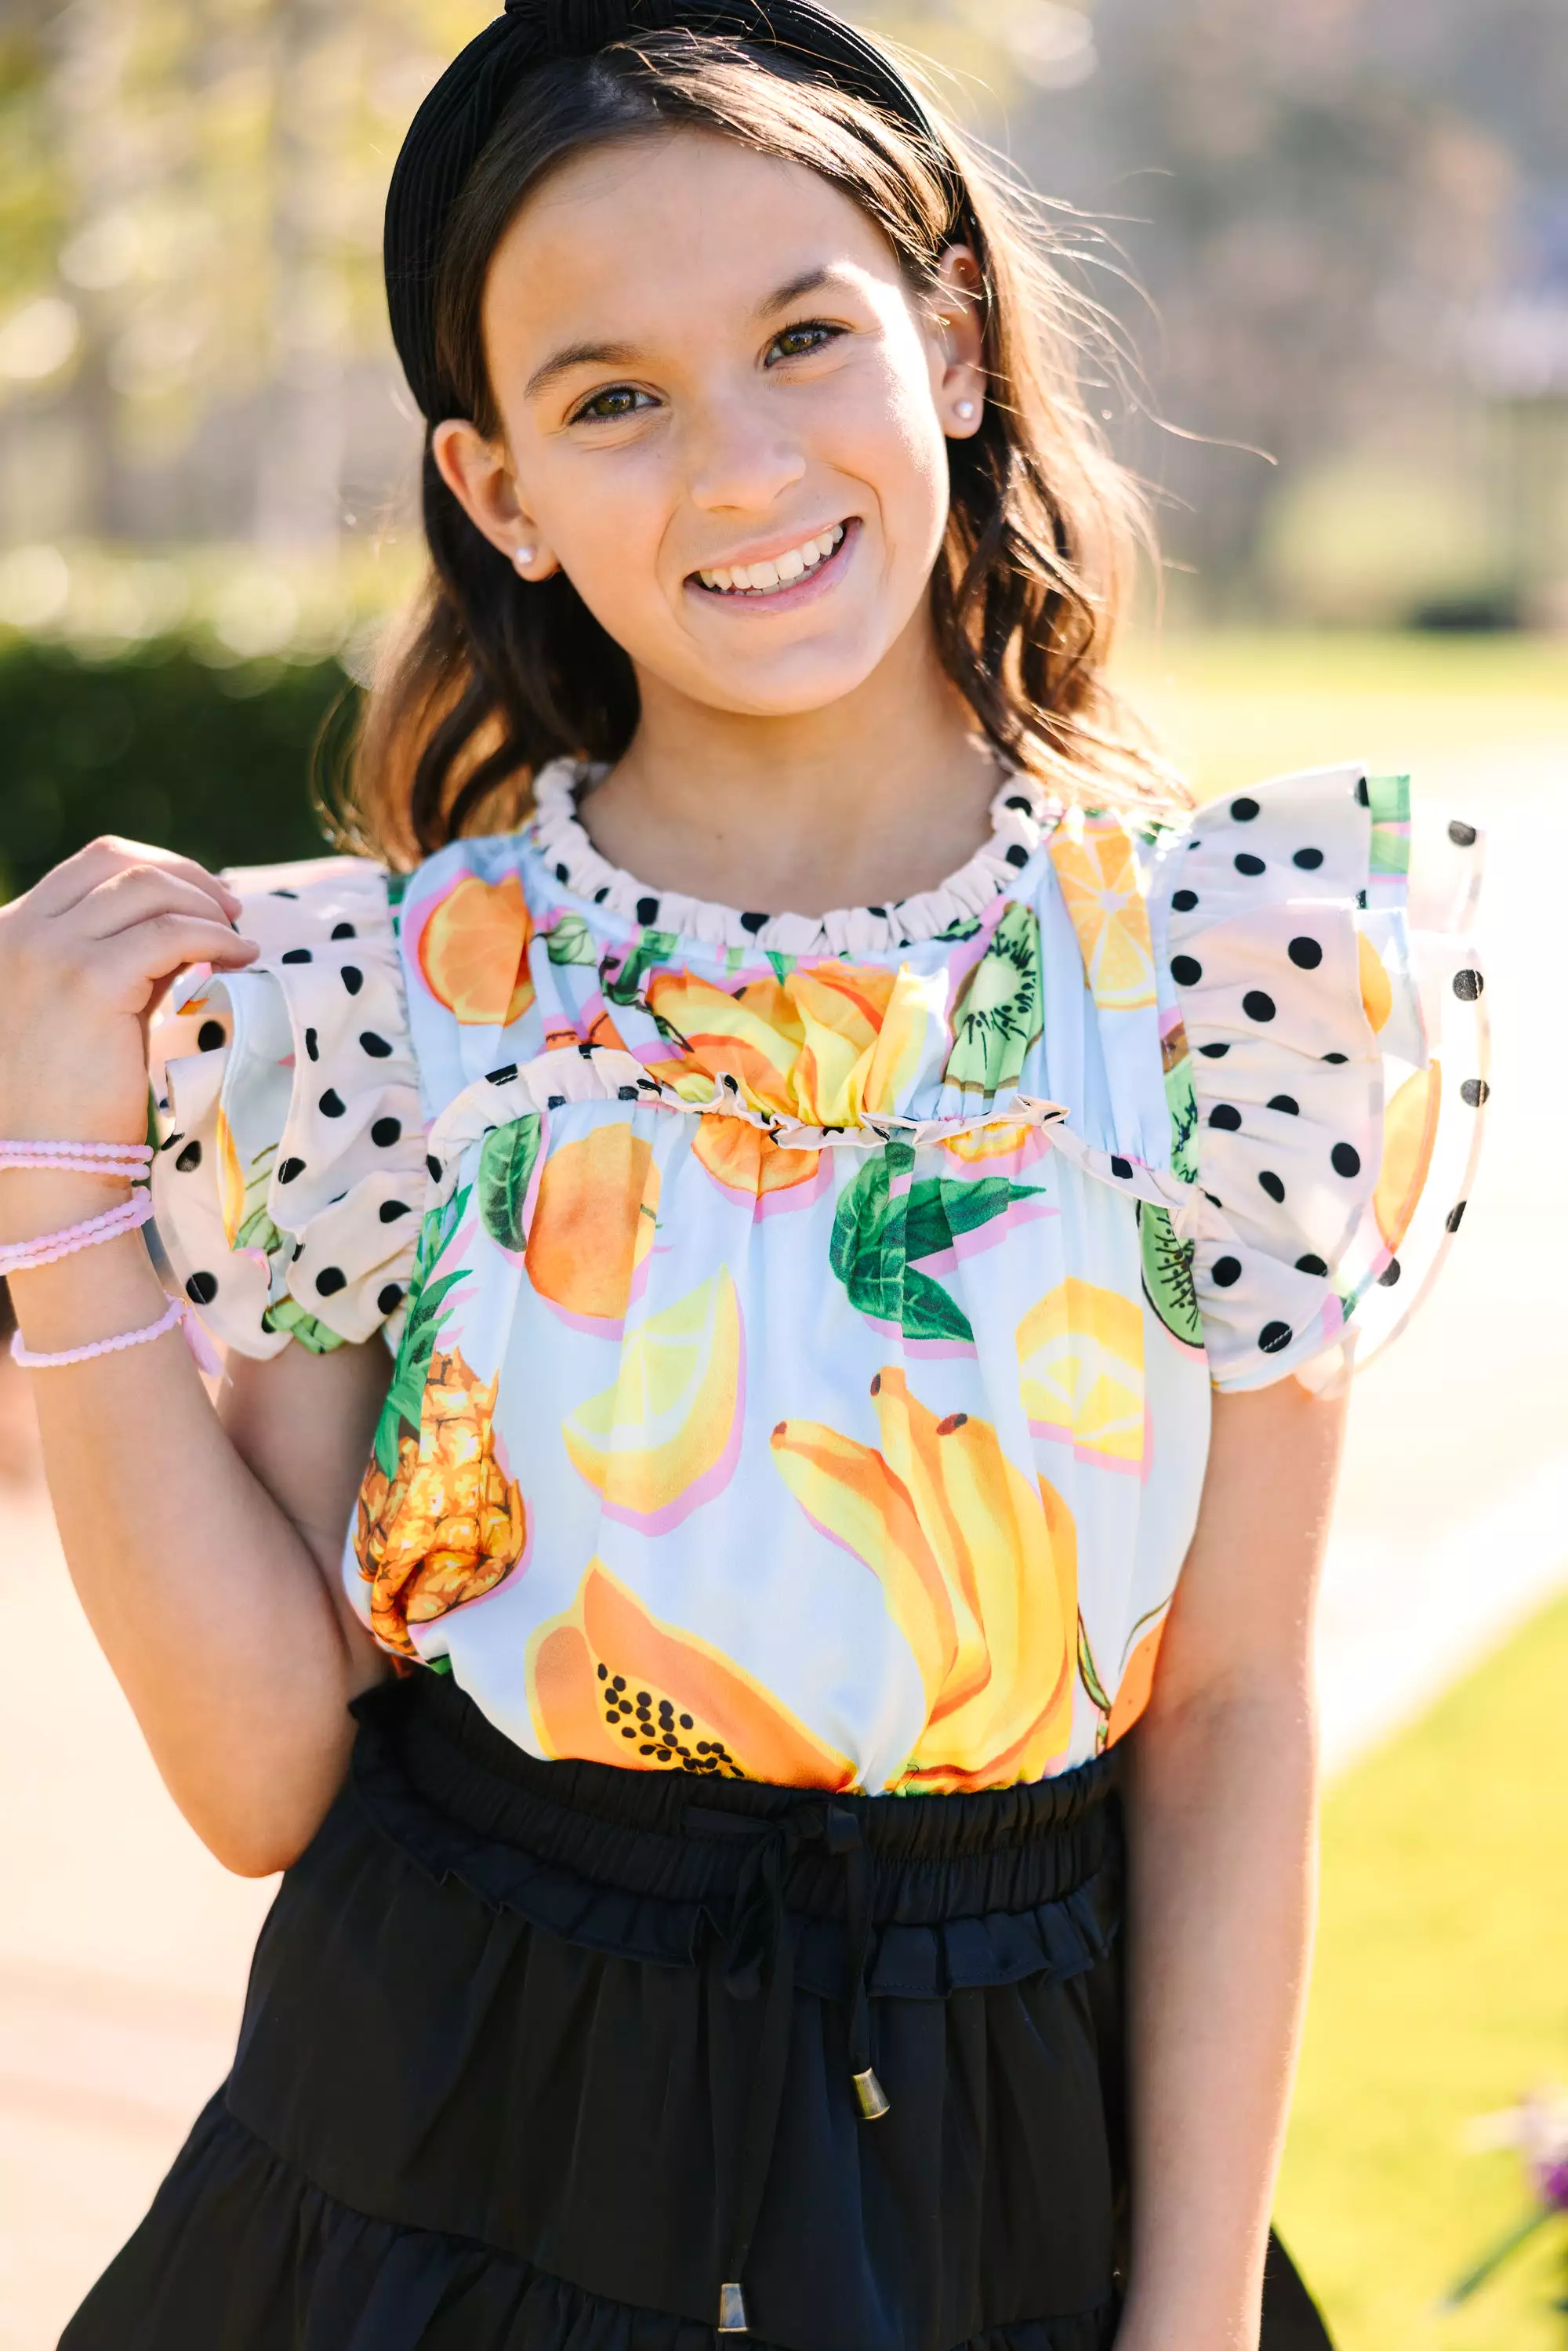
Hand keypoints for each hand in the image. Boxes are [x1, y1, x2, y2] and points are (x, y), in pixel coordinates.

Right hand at [0, 837, 256, 1156]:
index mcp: (11, 933)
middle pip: (115, 861)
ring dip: (204, 905)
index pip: (91, 867)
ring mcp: (51, 953)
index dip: (157, 870)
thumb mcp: (89, 1008)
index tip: (201, 899)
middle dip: (184, 874)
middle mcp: (22, 932)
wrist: (43, 1160)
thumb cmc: (66, 1098)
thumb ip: (125, 960)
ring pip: (147, 889)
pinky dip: (214, 937)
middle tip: (229, 908)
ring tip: (238, 937)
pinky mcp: (90, 982)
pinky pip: (170, 934)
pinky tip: (238, 958)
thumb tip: (189, 925)